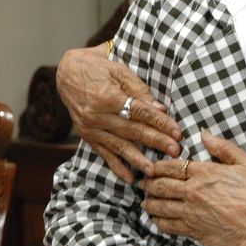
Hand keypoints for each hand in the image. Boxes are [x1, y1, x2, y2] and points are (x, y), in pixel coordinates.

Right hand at [57, 43, 182, 183]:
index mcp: (107, 97)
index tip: (177, 132)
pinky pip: (104, 153)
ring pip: (119, 146)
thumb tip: (161, 109)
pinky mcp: (87, 136)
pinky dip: (116, 166)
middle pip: (132, 131)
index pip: (140, 113)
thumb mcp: (121, 71)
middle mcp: (96, 115)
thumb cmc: (99, 68)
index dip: (161, 123)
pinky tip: (129, 177)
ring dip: (138, 159)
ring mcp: (90, 128)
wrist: (68, 72)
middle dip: (156, 142)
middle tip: (175, 151)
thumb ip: (140, 91)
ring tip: (155, 170)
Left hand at [141, 130, 245, 245]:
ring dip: (150, 203)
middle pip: (160, 186)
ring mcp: (190, 213)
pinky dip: (158, 222)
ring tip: (145, 202)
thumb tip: (204, 133)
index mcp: (205, 172)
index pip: (171, 166)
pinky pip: (168, 226)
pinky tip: (157, 220)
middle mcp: (192, 192)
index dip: (157, 167)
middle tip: (142, 183)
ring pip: (160, 206)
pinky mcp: (192, 231)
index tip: (151, 167)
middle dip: (148, 184)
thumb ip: (223, 148)